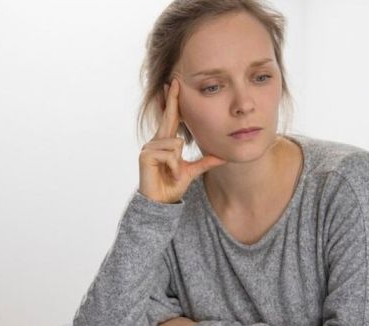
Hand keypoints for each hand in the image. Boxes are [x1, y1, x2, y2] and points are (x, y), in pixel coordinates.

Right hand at [138, 78, 226, 203]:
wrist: (160, 201)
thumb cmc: (172, 185)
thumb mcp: (192, 171)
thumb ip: (205, 162)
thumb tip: (222, 157)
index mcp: (166, 142)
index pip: (171, 118)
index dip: (172, 101)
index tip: (174, 84)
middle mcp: (156, 141)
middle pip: (168, 118)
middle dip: (171, 100)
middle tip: (174, 81)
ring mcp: (149, 147)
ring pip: (176, 143)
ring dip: (179, 162)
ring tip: (174, 173)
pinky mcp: (146, 156)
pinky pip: (170, 154)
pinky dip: (174, 166)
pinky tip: (169, 173)